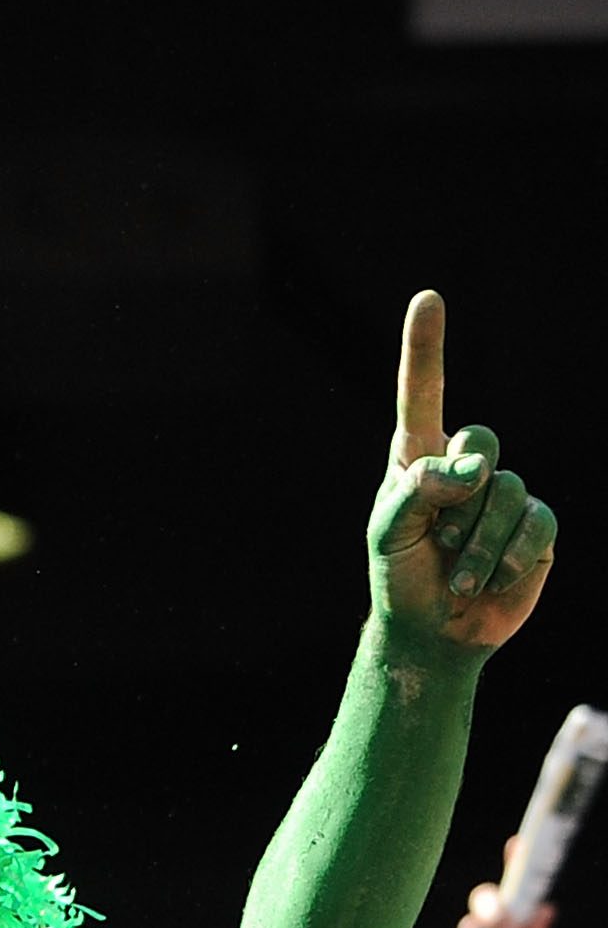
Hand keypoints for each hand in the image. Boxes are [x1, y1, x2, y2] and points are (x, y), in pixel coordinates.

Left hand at [369, 293, 556, 655]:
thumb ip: (419, 489)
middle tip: (437, 541)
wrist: (435, 630)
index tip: (427, 298)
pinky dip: (509, 556)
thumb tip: (477, 465)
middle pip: (480, 439)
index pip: (424, 394)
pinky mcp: (537, 525)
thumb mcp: (390, 532)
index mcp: (418, 459)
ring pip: (505, 490)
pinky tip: (492, 578)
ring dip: (477, 541)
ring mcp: (505, 492)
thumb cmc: (401, 576)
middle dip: (457, 496)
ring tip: (459, 571)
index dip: (427, 347)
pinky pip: (536, 523)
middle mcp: (465, 467)